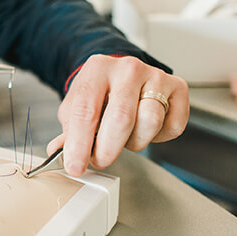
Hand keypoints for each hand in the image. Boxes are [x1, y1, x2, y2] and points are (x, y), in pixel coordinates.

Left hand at [47, 55, 187, 175]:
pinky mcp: (178, 88)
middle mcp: (128, 68)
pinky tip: (146, 128)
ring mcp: (156, 76)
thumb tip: (58, 152)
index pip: (86, 109)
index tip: (76, 167)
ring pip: (149, 123)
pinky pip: (172, 127)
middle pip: (121, 118)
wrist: (122, 73)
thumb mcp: (77, 105)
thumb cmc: (99, 92)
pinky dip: (159, 138)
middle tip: (99, 160)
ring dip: (134, 142)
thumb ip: (69, 129)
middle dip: (107, 149)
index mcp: (98, 68)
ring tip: (123, 137)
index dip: (79, 143)